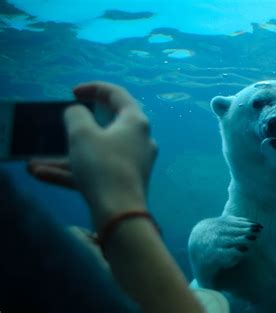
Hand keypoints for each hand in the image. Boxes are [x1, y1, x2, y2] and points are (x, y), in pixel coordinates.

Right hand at [29, 82, 157, 225]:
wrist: (121, 213)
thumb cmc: (103, 167)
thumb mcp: (82, 135)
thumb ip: (76, 116)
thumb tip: (78, 112)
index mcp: (135, 121)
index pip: (117, 94)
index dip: (94, 88)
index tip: (73, 92)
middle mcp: (140, 139)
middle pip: (108, 125)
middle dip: (77, 127)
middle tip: (62, 125)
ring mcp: (135, 162)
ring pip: (97, 152)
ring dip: (67, 156)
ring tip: (36, 162)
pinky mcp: (126, 181)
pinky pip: (98, 171)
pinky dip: (74, 172)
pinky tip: (43, 175)